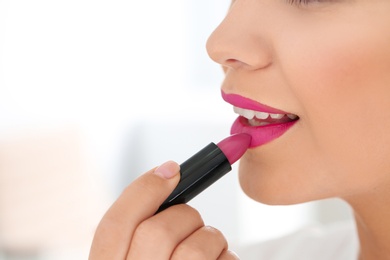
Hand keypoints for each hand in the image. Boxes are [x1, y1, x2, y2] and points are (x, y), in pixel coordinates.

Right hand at [89, 161, 238, 259]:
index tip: (171, 168)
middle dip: (184, 216)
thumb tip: (167, 172)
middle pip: (159, 229)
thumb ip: (139, 232)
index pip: (114, 226)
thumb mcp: (137, 259)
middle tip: (192, 222)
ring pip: (200, 243)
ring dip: (211, 238)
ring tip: (209, 252)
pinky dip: (228, 258)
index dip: (143, 190)